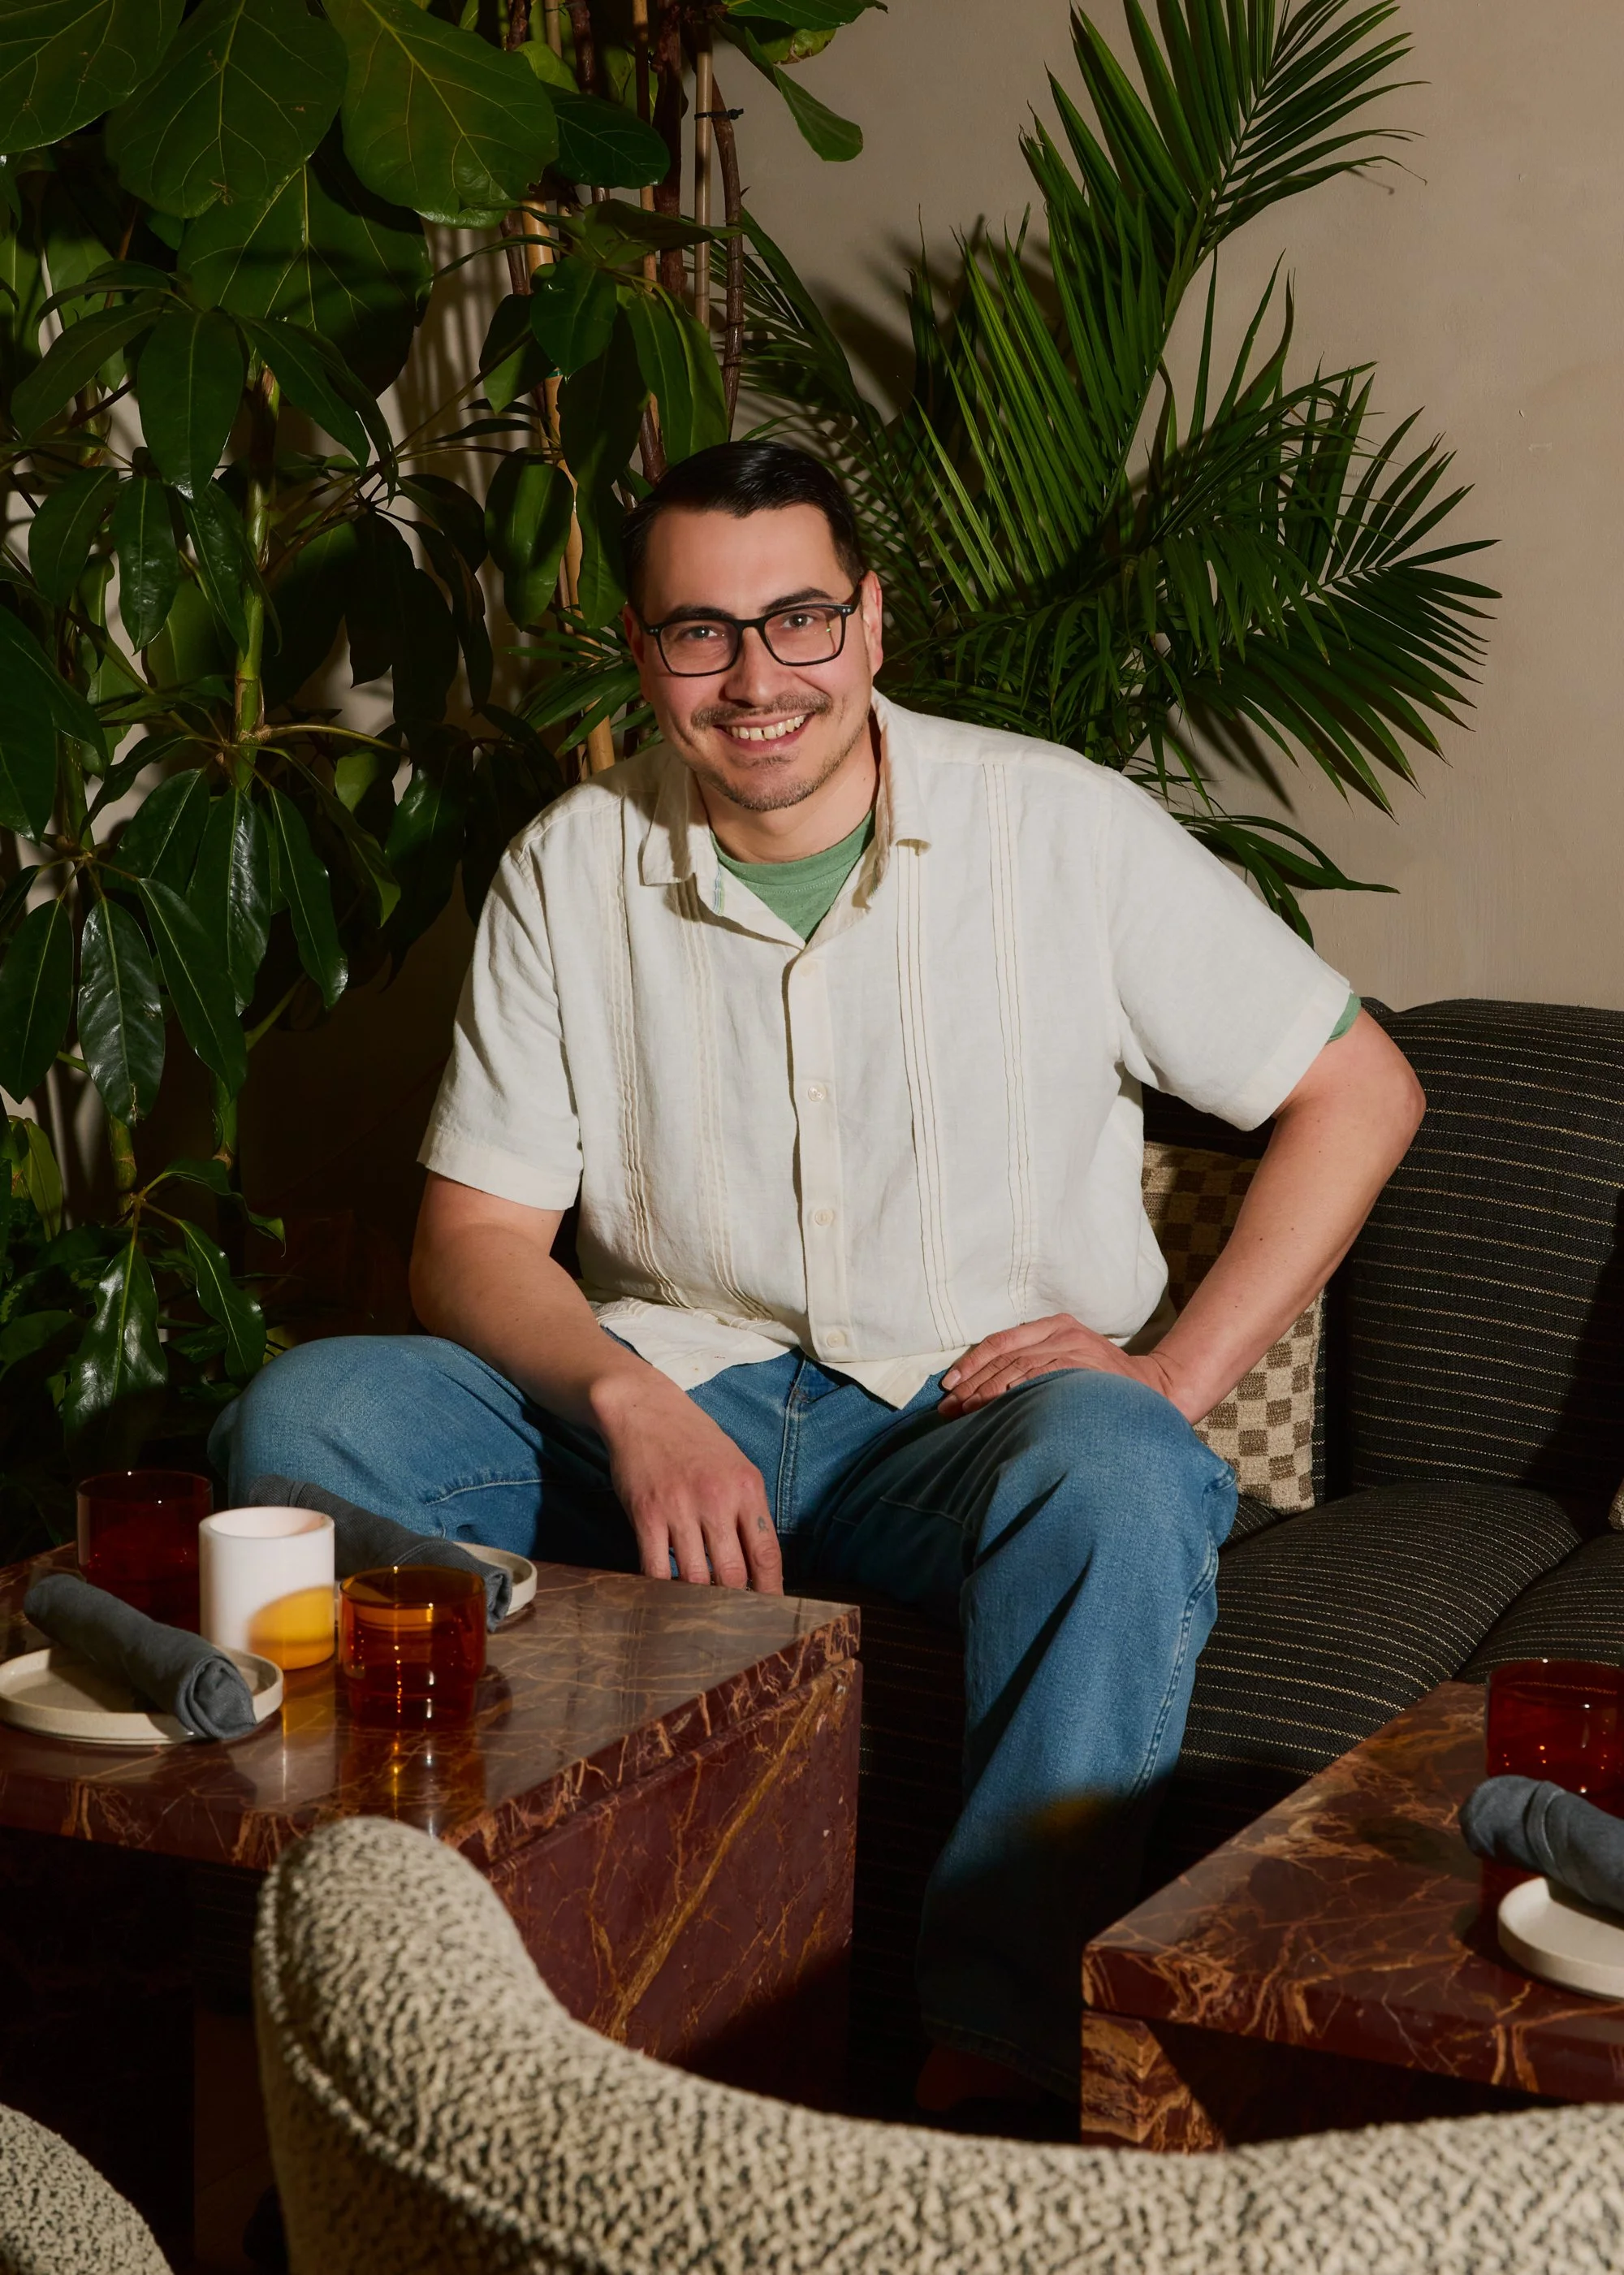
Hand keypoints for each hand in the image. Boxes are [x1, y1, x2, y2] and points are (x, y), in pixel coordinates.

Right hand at [591, 1370, 782, 1592]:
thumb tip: (759, 1563)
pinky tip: (666, 1594)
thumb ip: (747, 1510)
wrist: (644, 1409)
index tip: (771, 1613)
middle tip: (734, 1621)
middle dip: (736, 1603)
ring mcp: (679, 1507)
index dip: (771, 1591)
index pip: (767, 1554)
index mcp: (746, 1487)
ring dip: (698, 1601)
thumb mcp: (735, 1465)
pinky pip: (655, 1568)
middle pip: (734, 1574)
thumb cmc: (693, 1440)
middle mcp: (717, 1499)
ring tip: (700, 1613)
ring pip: (696, 1577)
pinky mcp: (646, 1514)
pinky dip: (662, 1588)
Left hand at [937, 1314, 1184, 1418]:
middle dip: (973, 1384)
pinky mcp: (1084, 1368)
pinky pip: (1041, 1379)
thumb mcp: (1069, 1358)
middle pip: (1004, 1356)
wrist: (1154, 1387)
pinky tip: (999, 1410)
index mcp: (1054, 1325)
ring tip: (966, 1413)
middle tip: (949, 1408)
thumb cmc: (1104, 1380)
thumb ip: (1035, 1364)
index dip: (972, 1363)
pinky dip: (1016, 1394)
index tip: (949, 1385)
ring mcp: (1073, 1349)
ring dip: (988, 1393)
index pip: (1001, 1342)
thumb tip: (984, 1389)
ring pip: (1018, 1369)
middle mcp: (1061, 1332)